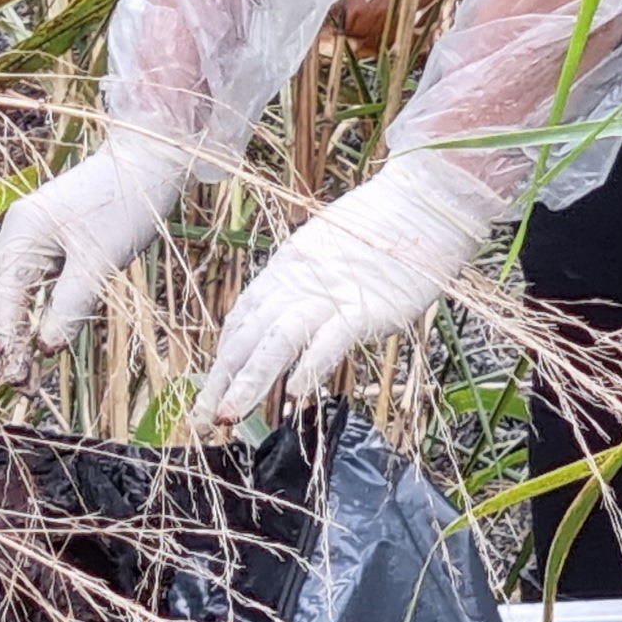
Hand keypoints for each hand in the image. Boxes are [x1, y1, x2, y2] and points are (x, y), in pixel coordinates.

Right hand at [0, 133, 196, 379]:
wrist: (147, 162)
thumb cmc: (126, 205)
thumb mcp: (101, 262)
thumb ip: (70, 305)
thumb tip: (46, 348)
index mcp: (24, 231)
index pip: (3, 296)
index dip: (8, 340)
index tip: (20, 377)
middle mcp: (17, 230)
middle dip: (2, 340)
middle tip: (22, 383)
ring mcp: (29, 233)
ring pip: (5, 291)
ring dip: (11, 329)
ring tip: (26, 368)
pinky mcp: (46, 238)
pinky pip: (25, 281)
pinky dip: (25, 311)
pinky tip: (37, 335)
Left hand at [193, 155, 506, 432]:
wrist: (420, 205)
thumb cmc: (378, 230)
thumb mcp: (325, 255)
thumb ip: (303, 284)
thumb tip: (286, 316)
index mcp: (284, 270)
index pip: (242, 318)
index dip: (224, 355)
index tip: (212, 387)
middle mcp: (296, 282)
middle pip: (247, 335)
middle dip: (222, 378)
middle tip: (201, 416)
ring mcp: (328, 295)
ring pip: (275, 341)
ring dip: (250, 381)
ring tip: (229, 414)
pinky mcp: (364, 307)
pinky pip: (329, 340)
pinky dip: (308, 366)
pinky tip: (294, 395)